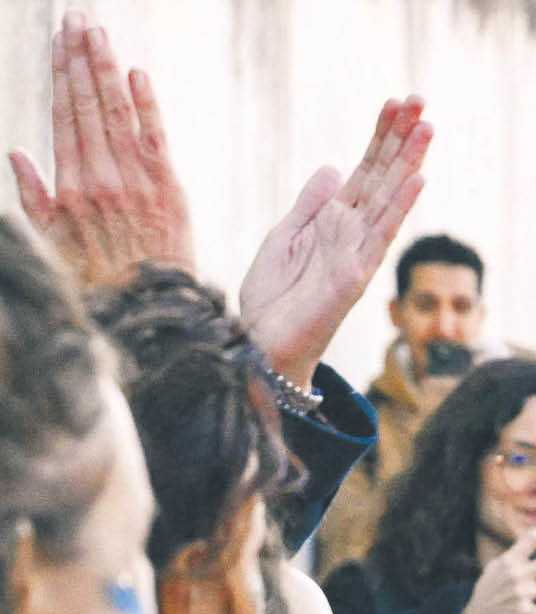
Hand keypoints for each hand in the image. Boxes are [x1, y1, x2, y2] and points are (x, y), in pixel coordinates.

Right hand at [8, 14, 193, 288]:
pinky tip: (137, 74)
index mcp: (70, 186)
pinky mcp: (168, 190)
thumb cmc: (97, 280)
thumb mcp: (52, 242)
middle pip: (86, 105)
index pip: (64, 117)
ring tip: (97, 32)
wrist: (147, 310)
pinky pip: (155, 139)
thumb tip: (16, 155)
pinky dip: (146, 106)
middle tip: (76, 19)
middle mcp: (99, 177)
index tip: (59, 43)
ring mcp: (134, 182)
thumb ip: (34, 198)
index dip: (61, 77)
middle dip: (79, 59)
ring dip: (106, 69)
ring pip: (116, 113)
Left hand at [238, 96, 430, 388]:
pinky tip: (417, 180)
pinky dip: (400, 206)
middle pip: (383, 175)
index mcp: (334, 220)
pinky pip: (381, 235)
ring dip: (410, 162)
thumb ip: (310, 204)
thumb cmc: (273, 298)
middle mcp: (353, 232)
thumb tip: (334, 168)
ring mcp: (358, 252)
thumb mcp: (284, 236)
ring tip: (427, 127)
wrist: (263, 344)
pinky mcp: (356, 274)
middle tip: (420, 99)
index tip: (396, 103)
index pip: (365, 169)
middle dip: (401, 137)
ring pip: (389, 197)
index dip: (380, 136)